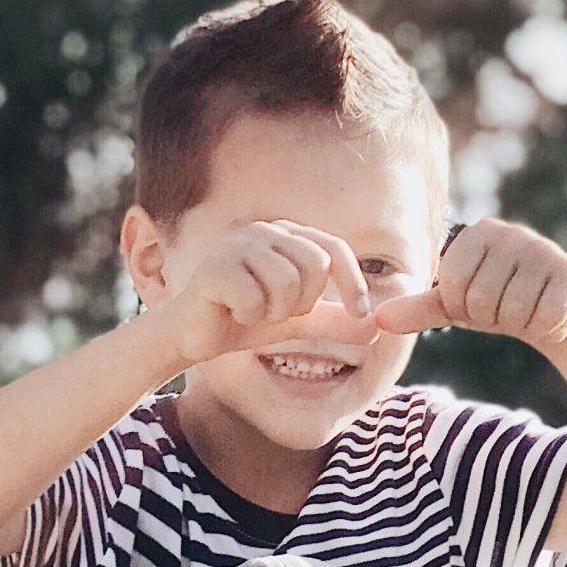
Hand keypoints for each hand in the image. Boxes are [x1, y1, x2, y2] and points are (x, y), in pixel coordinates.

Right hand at [159, 220, 380, 365]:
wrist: (191, 334)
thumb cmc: (242, 321)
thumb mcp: (296, 323)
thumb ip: (332, 322)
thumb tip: (376, 330)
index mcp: (286, 237)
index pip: (334, 250)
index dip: (354, 283)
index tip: (361, 315)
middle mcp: (265, 231)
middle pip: (315, 266)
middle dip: (303, 303)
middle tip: (276, 313)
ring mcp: (237, 244)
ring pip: (286, 284)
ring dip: (273, 313)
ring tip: (252, 312)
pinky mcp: (214, 266)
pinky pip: (254, 298)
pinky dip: (248, 316)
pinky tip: (231, 312)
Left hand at [374, 218, 566, 345]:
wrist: (547, 313)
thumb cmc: (492, 304)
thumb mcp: (452, 306)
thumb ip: (416, 309)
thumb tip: (378, 318)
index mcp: (477, 233)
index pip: (451, 287)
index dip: (461, 307)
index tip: (474, 302)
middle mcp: (511, 232)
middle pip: (481, 300)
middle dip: (488, 317)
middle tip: (502, 307)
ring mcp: (544, 249)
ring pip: (512, 311)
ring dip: (516, 322)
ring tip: (523, 308)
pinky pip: (544, 316)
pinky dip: (543, 325)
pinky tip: (546, 311)